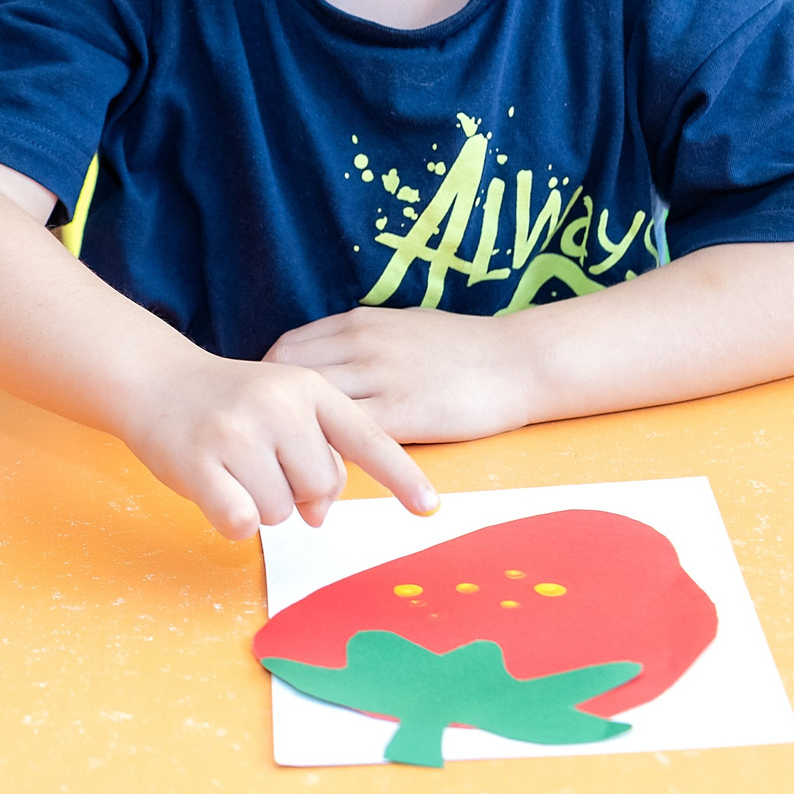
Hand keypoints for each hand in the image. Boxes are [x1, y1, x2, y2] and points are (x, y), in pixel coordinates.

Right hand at [116, 353, 436, 539]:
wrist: (153, 379)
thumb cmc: (226, 402)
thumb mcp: (281, 409)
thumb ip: (313, 454)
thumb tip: (316, 518)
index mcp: (308, 388)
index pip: (367, 439)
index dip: (401, 477)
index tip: (429, 509)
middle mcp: (277, 405)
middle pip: (320, 488)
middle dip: (295, 491)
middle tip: (260, 465)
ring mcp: (237, 433)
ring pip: (281, 511)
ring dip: (260, 504)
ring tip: (232, 468)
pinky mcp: (201, 463)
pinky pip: (242, 522)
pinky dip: (232, 518)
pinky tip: (214, 488)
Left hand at [267, 305, 540, 443]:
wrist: (520, 361)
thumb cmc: (463, 348)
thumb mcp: (400, 326)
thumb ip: (357, 341)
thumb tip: (320, 360)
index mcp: (358, 323)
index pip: (286, 348)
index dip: (273, 381)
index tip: (276, 407)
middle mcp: (361, 345)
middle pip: (285, 374)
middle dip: (275, 408)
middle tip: (278, 439)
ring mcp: (379, 378)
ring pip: (310, 406)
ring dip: (297, 435)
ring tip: (298, 460)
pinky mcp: (401, 413)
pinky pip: (346, 435)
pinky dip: (330, 452)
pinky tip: (331, 470)